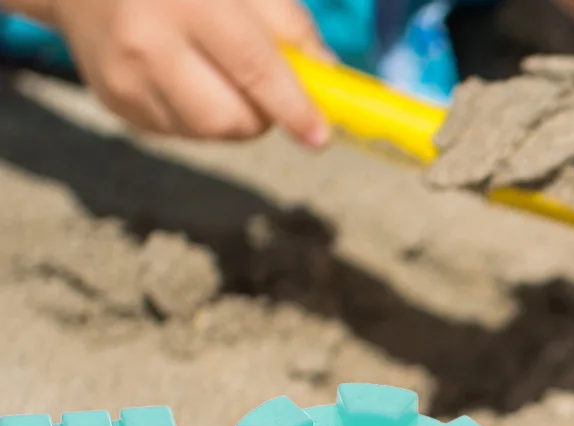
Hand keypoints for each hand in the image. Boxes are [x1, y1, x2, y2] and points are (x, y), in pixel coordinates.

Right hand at [19, 0, 329, 145]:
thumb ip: (285, 22)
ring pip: (210, 132)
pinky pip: (183, 132)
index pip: (251, 67)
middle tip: (262, 85)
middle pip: (232, 118)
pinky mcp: (117, 104)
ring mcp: (127, 79)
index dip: (292, 106)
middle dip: (263, 114)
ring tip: (215, 70)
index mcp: (184, 1)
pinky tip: (182, 75)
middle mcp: (148, 44)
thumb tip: (327, 74)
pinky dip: (199, 115)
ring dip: (232, 115)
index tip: (319, 136)